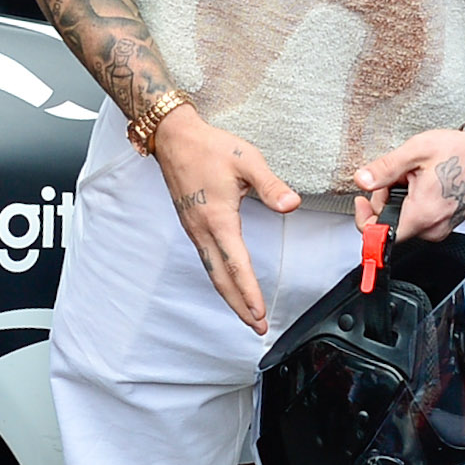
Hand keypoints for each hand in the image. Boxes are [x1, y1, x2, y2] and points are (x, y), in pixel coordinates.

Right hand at [151, 106, 299, 331]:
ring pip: (212, 272)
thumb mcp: (246, 160)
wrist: (173, 137)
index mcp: (218, 219)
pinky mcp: (191, 224)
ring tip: (245, 313)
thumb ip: (271, 186)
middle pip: (221, 279)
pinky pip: (206, 260)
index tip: (260, 314)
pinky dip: (219, 279)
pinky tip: (227, 282)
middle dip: (239, 306)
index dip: (249, 293)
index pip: (237, 265)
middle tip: (256, 327)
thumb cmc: (209, 147)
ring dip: (229, 295)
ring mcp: (193, 230)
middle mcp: (202, 230)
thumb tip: (292, 205)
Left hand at [353, 126, 464, 243]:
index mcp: (423, 214)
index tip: (362, 200)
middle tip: (395, 176)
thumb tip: (361, 180)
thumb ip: (384, 168)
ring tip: (411, 177)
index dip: (365, 218)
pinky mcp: (445, 224)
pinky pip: (418, 220)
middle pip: (390, 225)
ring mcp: (441, 228)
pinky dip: (412, 203)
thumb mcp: (415, 151)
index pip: (381, 235)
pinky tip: (420, 185)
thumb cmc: (458, 152)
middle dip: (384, 200)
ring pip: (403, 222)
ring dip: (398, 200)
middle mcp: (433, 228)